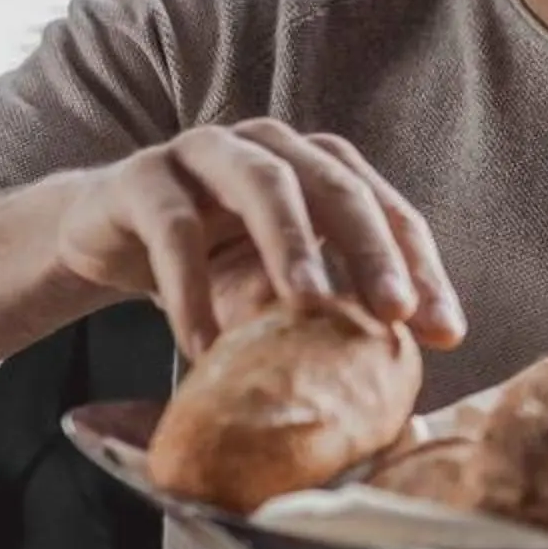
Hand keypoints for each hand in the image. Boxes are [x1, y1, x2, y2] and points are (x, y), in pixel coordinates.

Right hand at [49, 121, 464, 358]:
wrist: (101, 238)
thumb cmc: (209, 264)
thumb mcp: (274, 290)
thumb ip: (330, 321)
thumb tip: (401, 402)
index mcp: (320, 167)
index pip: (389, 212)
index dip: (421, 270)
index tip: (446, 333)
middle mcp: (272, 146)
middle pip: (337, 186)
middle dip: (372, 250)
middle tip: (395, 312)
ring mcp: (207, 152)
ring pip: (263, 184)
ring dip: (292, 244)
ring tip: (311, 305)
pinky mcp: (142, 177)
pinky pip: (173, 228)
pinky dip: (192, 288)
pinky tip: (205, 346)